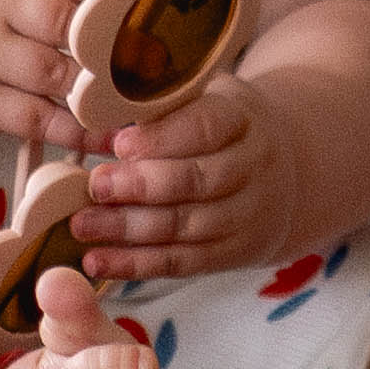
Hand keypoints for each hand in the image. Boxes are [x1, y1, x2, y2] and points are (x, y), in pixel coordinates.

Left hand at [69, 72, 303, 283]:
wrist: (287, 175)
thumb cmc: (223, 133)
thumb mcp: (204, 104)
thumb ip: (158, 115)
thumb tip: (95, 132)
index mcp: (242, 118)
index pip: (206, 127)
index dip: (161, 139)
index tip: (118, 145)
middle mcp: (253, 166)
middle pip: (196, 181)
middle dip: (139, 185)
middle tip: (94, 186)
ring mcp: (248, 214)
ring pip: (185, 226)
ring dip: (128, 229)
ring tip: (82, 225)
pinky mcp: (234, 253)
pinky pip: (181, 263)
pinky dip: (135, 264)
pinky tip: (98, 261)